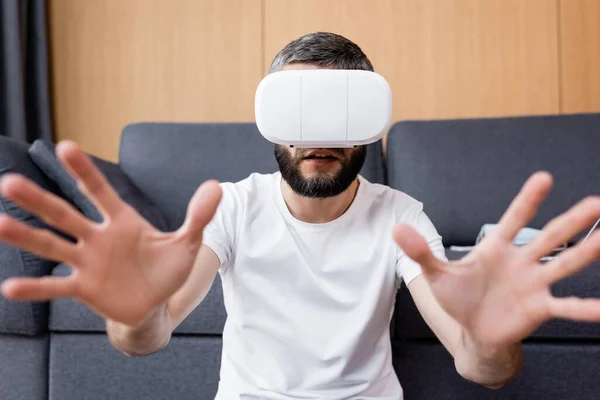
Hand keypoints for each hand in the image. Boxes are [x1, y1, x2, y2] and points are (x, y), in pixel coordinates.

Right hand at [0, 141, 221, 326]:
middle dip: (41, 199)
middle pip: (66, 215)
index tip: (65, 147)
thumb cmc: (166, 268)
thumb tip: (217, 185)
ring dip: (27, 236)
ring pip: (53, 246)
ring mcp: (88, 262)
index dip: (84, 171)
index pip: (100, 191)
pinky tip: (10, 287)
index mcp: (122, 221)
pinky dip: (36, 288)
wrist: (155, 303)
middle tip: (10, 182)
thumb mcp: (187, 242)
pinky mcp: (84, 289)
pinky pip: (56, 287)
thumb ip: (198, 215)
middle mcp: (98, 237)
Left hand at [393, 171, 599, 346]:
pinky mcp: (537, 308)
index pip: (513, 219)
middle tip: (596, 203)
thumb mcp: (436, 274)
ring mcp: (532, 284)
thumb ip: (420, 251)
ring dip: (584, 253)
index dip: (527, 200)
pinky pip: (563, 307)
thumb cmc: (458, 297)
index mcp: (495, 248)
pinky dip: (582, 308)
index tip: (544, 178)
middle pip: (548, 237)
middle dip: (570, 220)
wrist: (471, 329)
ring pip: (561, 265)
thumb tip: (396, 228)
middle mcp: (520, 261)